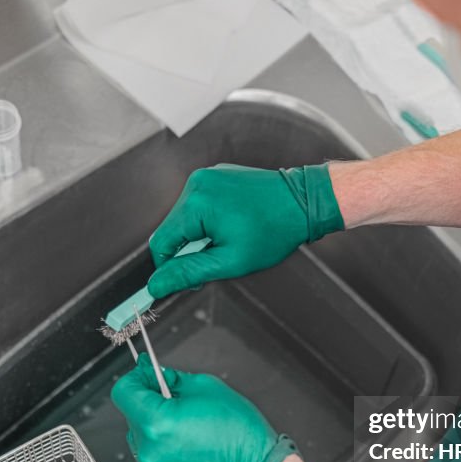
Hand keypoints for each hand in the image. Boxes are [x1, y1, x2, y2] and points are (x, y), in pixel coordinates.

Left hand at [110, 354, 298, 461]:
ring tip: (187, 430)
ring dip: (157, 429)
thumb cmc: (240, 434)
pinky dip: (165, 451)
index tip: (146, 376)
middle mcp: (150, 451)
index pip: (124, 392)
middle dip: (151, 404)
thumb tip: (155, 375)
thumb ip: (172, 379)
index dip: (136, 379)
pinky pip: (153, 460)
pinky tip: (189, 448)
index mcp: (158, 423)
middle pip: (132, 416)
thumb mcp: (207, 388)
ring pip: (142, 439)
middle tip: (177, 402)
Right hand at [146, 164, 343, 298]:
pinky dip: (207, 221)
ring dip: (199, 236)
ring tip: (229, 241)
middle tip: (218, 261)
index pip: (161, 243)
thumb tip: (156, 285)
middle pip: (172, 230)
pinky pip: (198, 205)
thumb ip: (189, 272)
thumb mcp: (230, 261)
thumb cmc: (274, 232)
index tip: (187, 281)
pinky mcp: (215, 176)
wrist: (304, 202)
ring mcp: (206, 177)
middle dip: (189, 251)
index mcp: (196, 203)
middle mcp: (196, 184)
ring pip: (184, 219)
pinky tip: (232, 226)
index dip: (169, 268)